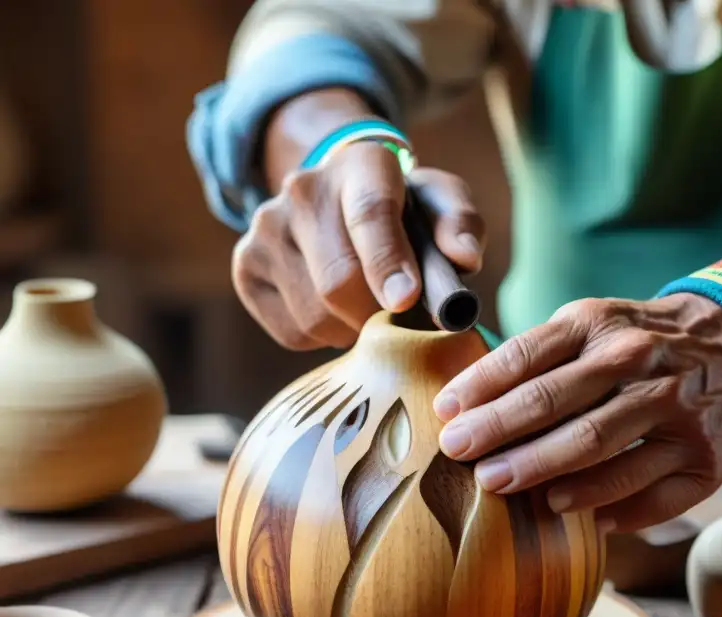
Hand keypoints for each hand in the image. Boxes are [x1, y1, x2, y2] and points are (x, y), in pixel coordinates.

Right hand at [231, 141, 485, 349]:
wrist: (336, 195)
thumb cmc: (403, 208)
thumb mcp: (440, 202)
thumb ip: (461, 224)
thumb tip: (464, 258)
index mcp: (361, 166)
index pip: (370, 214)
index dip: (387, 262)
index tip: (405, 300)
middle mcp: (303, 190)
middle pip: (338, 280)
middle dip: (377, 312)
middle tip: (397, 314)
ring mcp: (265, 228)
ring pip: (315, 314)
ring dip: (352, 328)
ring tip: (367, 305)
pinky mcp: (246, 267)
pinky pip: (293, 331)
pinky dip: (324, 336)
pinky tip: (336, 309)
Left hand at [431, 294, 721, 531]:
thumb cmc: (640, 339)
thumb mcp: (593, 323)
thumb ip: (539, 354)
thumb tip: (467, 402)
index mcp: (601, 327)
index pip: (530, 355)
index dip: (482, 385)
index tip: (445, 413)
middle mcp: (640, 364)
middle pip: (560, 404)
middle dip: (502, 433)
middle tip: (461, 456)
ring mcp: (677, 412)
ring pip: (602, 449)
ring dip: (548, 473)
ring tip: (505, 488)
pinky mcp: (706, 459)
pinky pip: (653, 496)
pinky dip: (612, 510)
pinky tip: (579, 521)